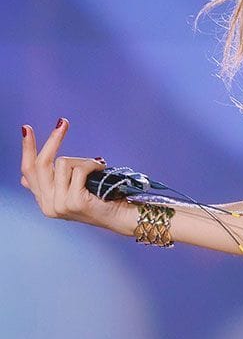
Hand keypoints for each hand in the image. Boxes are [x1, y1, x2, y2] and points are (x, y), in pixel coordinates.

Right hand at [20, 117, 132, 234]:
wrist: (122, 215)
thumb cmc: (102, 196)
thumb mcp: (71, 189)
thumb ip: (52, 182)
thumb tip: (23, 177)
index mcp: (45, 201)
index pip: (29, 171)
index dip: (27, 149)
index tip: (26, 129)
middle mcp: (48, 205)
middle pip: (41, 164)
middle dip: (52, 140)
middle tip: (63, 122)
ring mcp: (60, 205)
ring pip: (63, 163)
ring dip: (84, 160)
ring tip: (97, 166)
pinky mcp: (74, 201)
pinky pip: (80, 169)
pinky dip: (93, 164)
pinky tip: (102, 169)